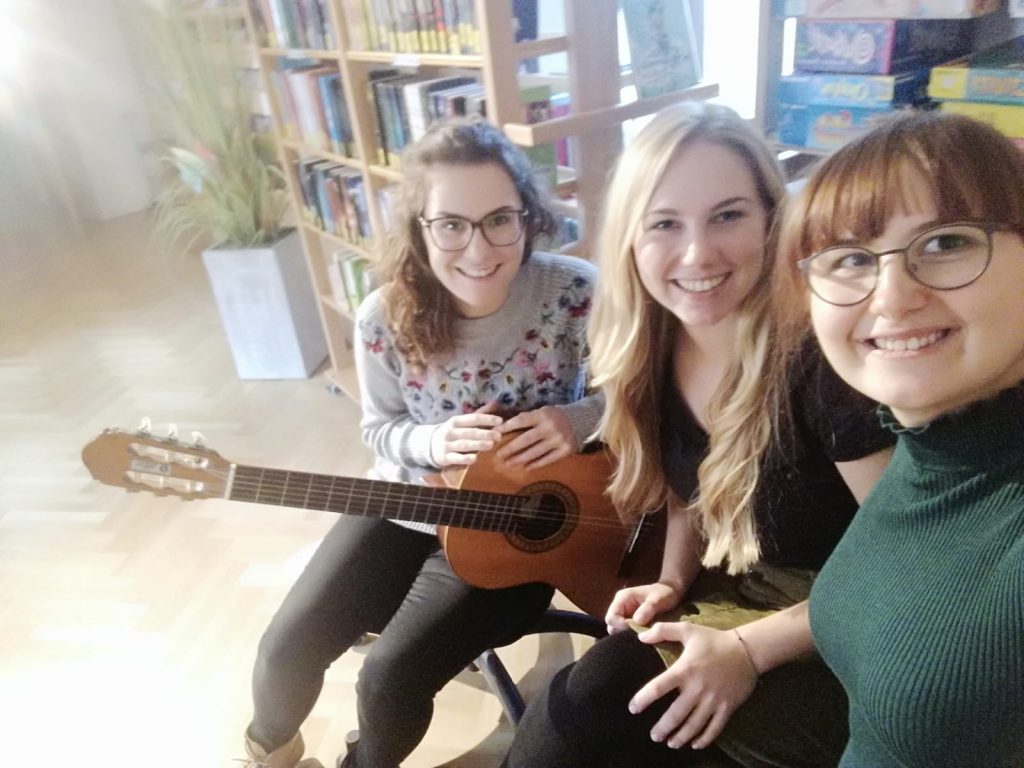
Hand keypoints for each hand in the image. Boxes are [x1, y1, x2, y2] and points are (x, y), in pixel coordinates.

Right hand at [429, 402, 502, 467]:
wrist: (427, 445)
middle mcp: (451, 432)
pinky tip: (475, 459)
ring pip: (464, 444)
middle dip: (485, 433)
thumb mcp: (460, 422)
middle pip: (470, 432)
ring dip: (478, 444)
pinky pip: (456, 458)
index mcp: (456, 421)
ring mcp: (447, 445)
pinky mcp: (445, 458)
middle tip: (498, 436)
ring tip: (491, 445)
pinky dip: (465, 458)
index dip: (487, 419)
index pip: (473, 418)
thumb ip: (477, 416)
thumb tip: (495, 403)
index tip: (500, 421)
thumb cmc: (451, 432)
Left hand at [494, 406, 575, 469]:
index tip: (495, 434)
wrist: (581, 420)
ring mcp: (558, 440)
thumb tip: (504, 427)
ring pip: (535, 452)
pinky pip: (548, 459)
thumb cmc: (555, 416)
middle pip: (526, 440)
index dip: (507, 427)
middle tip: (499, 454)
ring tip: (508, 463)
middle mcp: (550, 427)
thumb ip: (527, 418)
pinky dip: (536, 464)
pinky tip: (526, 467)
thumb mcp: (542, 412)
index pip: (521, 421)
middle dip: (511, 448)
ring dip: (520, 459)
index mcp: (542, 415)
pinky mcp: (565, 450)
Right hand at [605, 581, 682, 632]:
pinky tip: (642, 635)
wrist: (670, 591)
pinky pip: (624, 630)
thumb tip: (636, 621)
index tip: (635, 630)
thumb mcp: (657, 600)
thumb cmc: (663, 593)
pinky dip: (631, 634)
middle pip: (611, 625)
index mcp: (622, 598)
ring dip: (626, 634)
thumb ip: (647, 609)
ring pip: (616, 629)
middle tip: (639, 635)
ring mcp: (623, 612)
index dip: (620, 627)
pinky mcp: (629, 619)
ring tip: (641, 635)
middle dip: (622, 632)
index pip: (611, 617)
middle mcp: (619, 605)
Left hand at [629, 623, 757, 749]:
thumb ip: (662, 630)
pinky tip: (694, 744)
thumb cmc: (714, 640)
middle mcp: (697, 688)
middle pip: (675, 714)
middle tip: (654, 736)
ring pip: (694, 725)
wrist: (747, 650)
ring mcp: (713, 700)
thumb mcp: (688, 629)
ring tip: (671, 743)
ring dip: (681, 737)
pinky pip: (714, 728)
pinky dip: (704, 739)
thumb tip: (640, 637)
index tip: (633, 709)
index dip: (643, 699)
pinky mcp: (727, 707)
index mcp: (685, 670)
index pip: (658, 687)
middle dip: (663, 728)